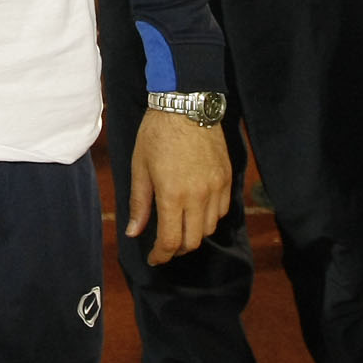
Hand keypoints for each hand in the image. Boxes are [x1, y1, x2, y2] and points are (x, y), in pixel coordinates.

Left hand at [127, 109, 231, 265]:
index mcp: (173, 195)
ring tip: (181, 227)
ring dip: (194, 234)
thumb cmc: (156, 133)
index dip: (161, 256)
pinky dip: (210, 217)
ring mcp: (216, 187)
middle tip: (165, 245)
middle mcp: (198, 196)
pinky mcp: (228, 178)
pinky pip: (223, 210)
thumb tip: (134, 232)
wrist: (186, 104)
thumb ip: (139, 203)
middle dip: (177, 248)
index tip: (153, 258)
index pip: (170, 241)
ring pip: (210, 227)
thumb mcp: (140, 167)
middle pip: (193, 240)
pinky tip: (198, 211)